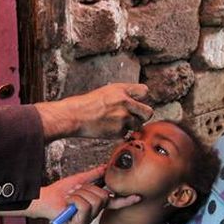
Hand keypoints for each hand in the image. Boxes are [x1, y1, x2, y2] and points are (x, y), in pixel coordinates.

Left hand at [2, 166, 141, 223]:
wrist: (45, 199)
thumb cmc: (61, 191)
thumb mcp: (80, 180)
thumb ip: (94, 175)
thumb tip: (106, 166)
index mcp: (95, 205)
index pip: (114, 203)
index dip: (126, 200)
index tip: (138, 196)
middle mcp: (93, 214)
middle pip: (103, 197)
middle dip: (88, 189)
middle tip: (75, 191)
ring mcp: (87, 221)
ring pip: (94, 200)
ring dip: (79, 194)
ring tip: (70, 197)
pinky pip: (84, 205)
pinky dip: (73, 199)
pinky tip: (67, 204)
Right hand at [34, 83, 152, 140]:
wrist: (75, 116)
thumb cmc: (87, 104)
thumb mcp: (106, 92)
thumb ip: (122, 95)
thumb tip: (136, 101)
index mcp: (122, 90)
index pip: (144, 91)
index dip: (141, 98)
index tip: (137, 102)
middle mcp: (125, 102)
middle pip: (148, 112)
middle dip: (143, 116)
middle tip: (134, 117)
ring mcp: (123, 118)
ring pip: (138, 125)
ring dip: (131, 126)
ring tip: (117, 123)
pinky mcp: (119, 131)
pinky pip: (127, 134)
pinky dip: (120, 134)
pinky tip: (109, 129)